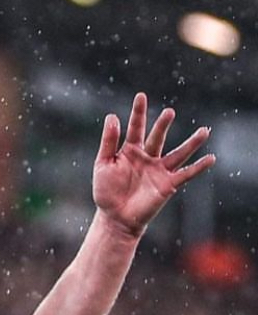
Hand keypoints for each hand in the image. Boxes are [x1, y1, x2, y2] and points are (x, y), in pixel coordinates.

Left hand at [93, 93, 213, 236]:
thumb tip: (112, 116)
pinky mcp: (168, 185)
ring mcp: (159, 170)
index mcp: (131, 150)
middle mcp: (148, 157)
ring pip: (178, 153)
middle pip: (158, 137)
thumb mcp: (103, 164)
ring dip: (191, 143)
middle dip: (163, 125)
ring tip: (204, 131)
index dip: (139, 113)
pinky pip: (186, 174)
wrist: (115, 218)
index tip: (141, 96)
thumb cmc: (106, 192)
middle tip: (169, 113)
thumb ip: (108, 141)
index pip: (136, 128)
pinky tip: (210, 159)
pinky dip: (198, 167)